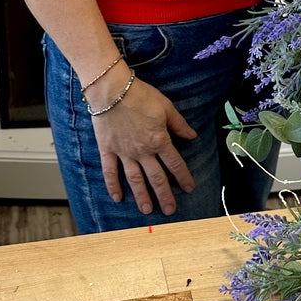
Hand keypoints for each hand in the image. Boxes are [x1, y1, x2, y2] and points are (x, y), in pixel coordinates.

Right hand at [88, 75, 196, 215]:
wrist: (112, 90)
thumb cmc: (140, 95)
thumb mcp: (166, 107)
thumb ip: (179, 124)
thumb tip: (192, 136)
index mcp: (159, 140)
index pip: (175, 164)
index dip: (183, 177)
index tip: (189, 188)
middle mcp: (143, 151)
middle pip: (156, 177)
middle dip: (164, 195)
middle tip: (170, 210)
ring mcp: (124, 152)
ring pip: (135, 179)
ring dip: (142, 195)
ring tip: (146, 210)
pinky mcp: (108, 149)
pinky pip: (110, 171)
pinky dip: (112, 185)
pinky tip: (117, 197)